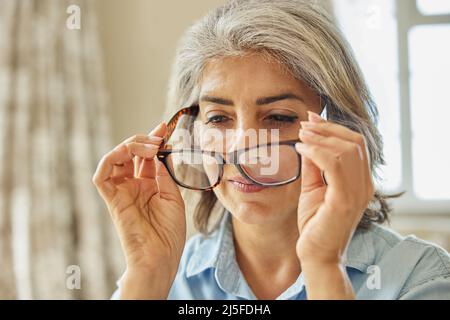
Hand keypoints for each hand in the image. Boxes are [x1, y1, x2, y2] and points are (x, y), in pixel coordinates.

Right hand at [92, 123, 185, 297]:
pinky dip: (110, 158)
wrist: (160, 255)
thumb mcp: (173, 197)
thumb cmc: (170, 231)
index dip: (152, 141)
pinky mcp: (111, 198)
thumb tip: (160, 152)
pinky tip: (127, 152)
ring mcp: (121, 191)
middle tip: (158, 137)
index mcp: (148, 185)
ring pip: (114, 158)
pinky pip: (101, 175)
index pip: (145, 157)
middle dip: (143, 140)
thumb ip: (163, 174)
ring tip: (150, 146)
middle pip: (130, 153)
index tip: (163, 128)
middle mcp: (133, 185)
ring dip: (130, 146)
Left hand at [295, 111, 373, 265]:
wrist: (316, 254)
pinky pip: (335, 164)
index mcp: (360, 181)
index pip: (355, 144)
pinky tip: (301, 149)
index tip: (311, 118)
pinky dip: (317, 151)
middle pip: (354, 142)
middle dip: (327, 128)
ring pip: (347, 150)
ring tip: (301, 135)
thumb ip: (314, 165)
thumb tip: (308, 140)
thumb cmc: (315, 223)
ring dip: (320, 137)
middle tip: (304, 124)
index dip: (333, 127)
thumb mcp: (313, 187)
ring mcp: (357, 192)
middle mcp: (364, 185)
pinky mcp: (345, 200)